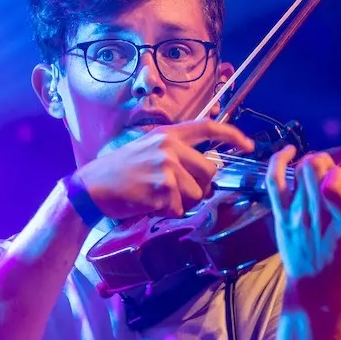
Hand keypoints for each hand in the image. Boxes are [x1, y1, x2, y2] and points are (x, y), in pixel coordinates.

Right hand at [75, 118, 254, 219]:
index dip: (232, 134)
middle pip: (209, 172)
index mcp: (167, 135)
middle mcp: (169, 148)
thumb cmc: (119, 173)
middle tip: (174, 191)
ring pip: (196, 194)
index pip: (207, 127)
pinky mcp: (162, 189)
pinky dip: (167, 212)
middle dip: (198, 187)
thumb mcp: (147, 150)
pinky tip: (148, 204)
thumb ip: (176, 154)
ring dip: (181, 203)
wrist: (92, 188)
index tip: (248, 145)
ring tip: (156, 197)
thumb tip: (208, 169)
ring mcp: (166, 168)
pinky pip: (179, 209)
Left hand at [265, 146, 340, 281]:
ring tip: (316, 169)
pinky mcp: (280, 215)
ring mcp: (296, 214)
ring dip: (309, 161)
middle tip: (329, 171)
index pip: (336, 181)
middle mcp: (316, 214)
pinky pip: (274, 181)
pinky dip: (279, 160)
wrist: (316, 283)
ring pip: (298, 170)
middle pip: (313, 167)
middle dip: (325, 160)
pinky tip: (289, 151)